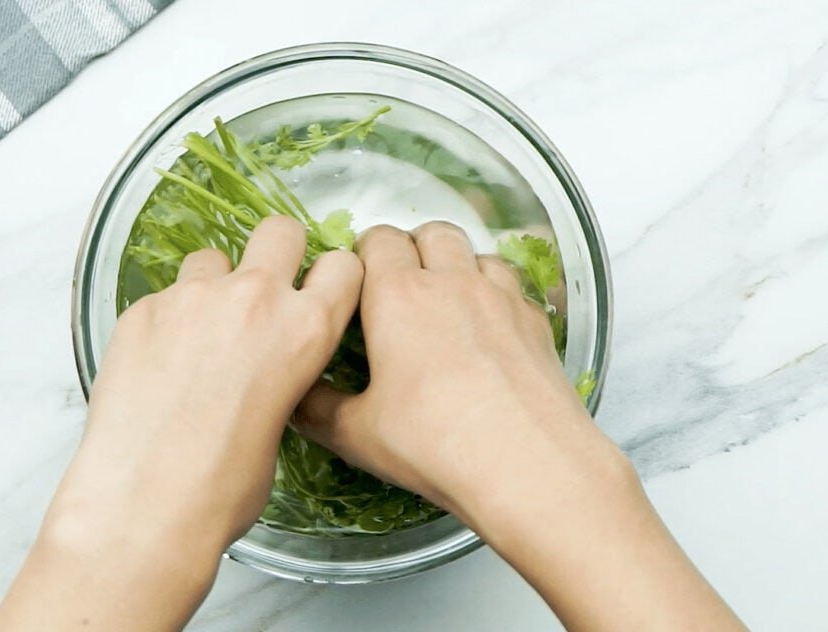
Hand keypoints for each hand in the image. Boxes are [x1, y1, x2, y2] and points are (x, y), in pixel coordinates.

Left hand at [0, 216, 361, 630]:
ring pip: (213, 258)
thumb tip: (262, 371)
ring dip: (214, 285)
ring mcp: (193, 297)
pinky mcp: (143, 309)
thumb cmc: (224, 486)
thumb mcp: (282, 423)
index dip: (331, 277)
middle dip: (277, 253)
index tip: (319, 291)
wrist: (147, 504)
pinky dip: (167, 319)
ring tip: (199, 335)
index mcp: (306, 330)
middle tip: (261, 294)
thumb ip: (282, 374)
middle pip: (280, 231)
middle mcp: (254, 299)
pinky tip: (158, 364)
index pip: (342, 265)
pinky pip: (165, 296)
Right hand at [295, 221, 614, 526]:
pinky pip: (511, 284)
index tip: (358, 287)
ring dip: (457, 265)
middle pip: (431, 233)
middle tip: (400, 290)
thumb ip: (316, 409)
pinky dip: (495, 293)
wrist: (528, 464)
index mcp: (397, 296)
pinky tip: (489, 330)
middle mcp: (452, 281)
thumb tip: (292, 400)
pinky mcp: (535, 321)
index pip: (377, 240)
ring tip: (446, 304)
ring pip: (475, 251)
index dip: (365, 256)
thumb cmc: (433, 443)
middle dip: (413, 249)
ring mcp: (500, 296)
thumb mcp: (356, 434)